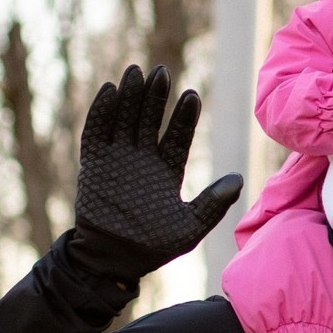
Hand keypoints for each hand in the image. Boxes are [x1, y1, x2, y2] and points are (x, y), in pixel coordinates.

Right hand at [72, 65, 243, 286]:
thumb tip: (238, 179)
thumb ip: (212, 204)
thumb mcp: (190, 227)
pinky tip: (109, 90)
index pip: (177, 135)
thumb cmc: (154, 246)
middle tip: (163, 72)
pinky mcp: (94, 164)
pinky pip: (96, 133)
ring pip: (124, 119)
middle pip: (150, 119)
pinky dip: (101, 112)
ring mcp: (117, 159)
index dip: (183, 116)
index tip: (191, 95)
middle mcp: (143, 158)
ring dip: (130, 96)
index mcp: (167, 169)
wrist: (115, 260)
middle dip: (156, 96)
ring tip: (136, 72)